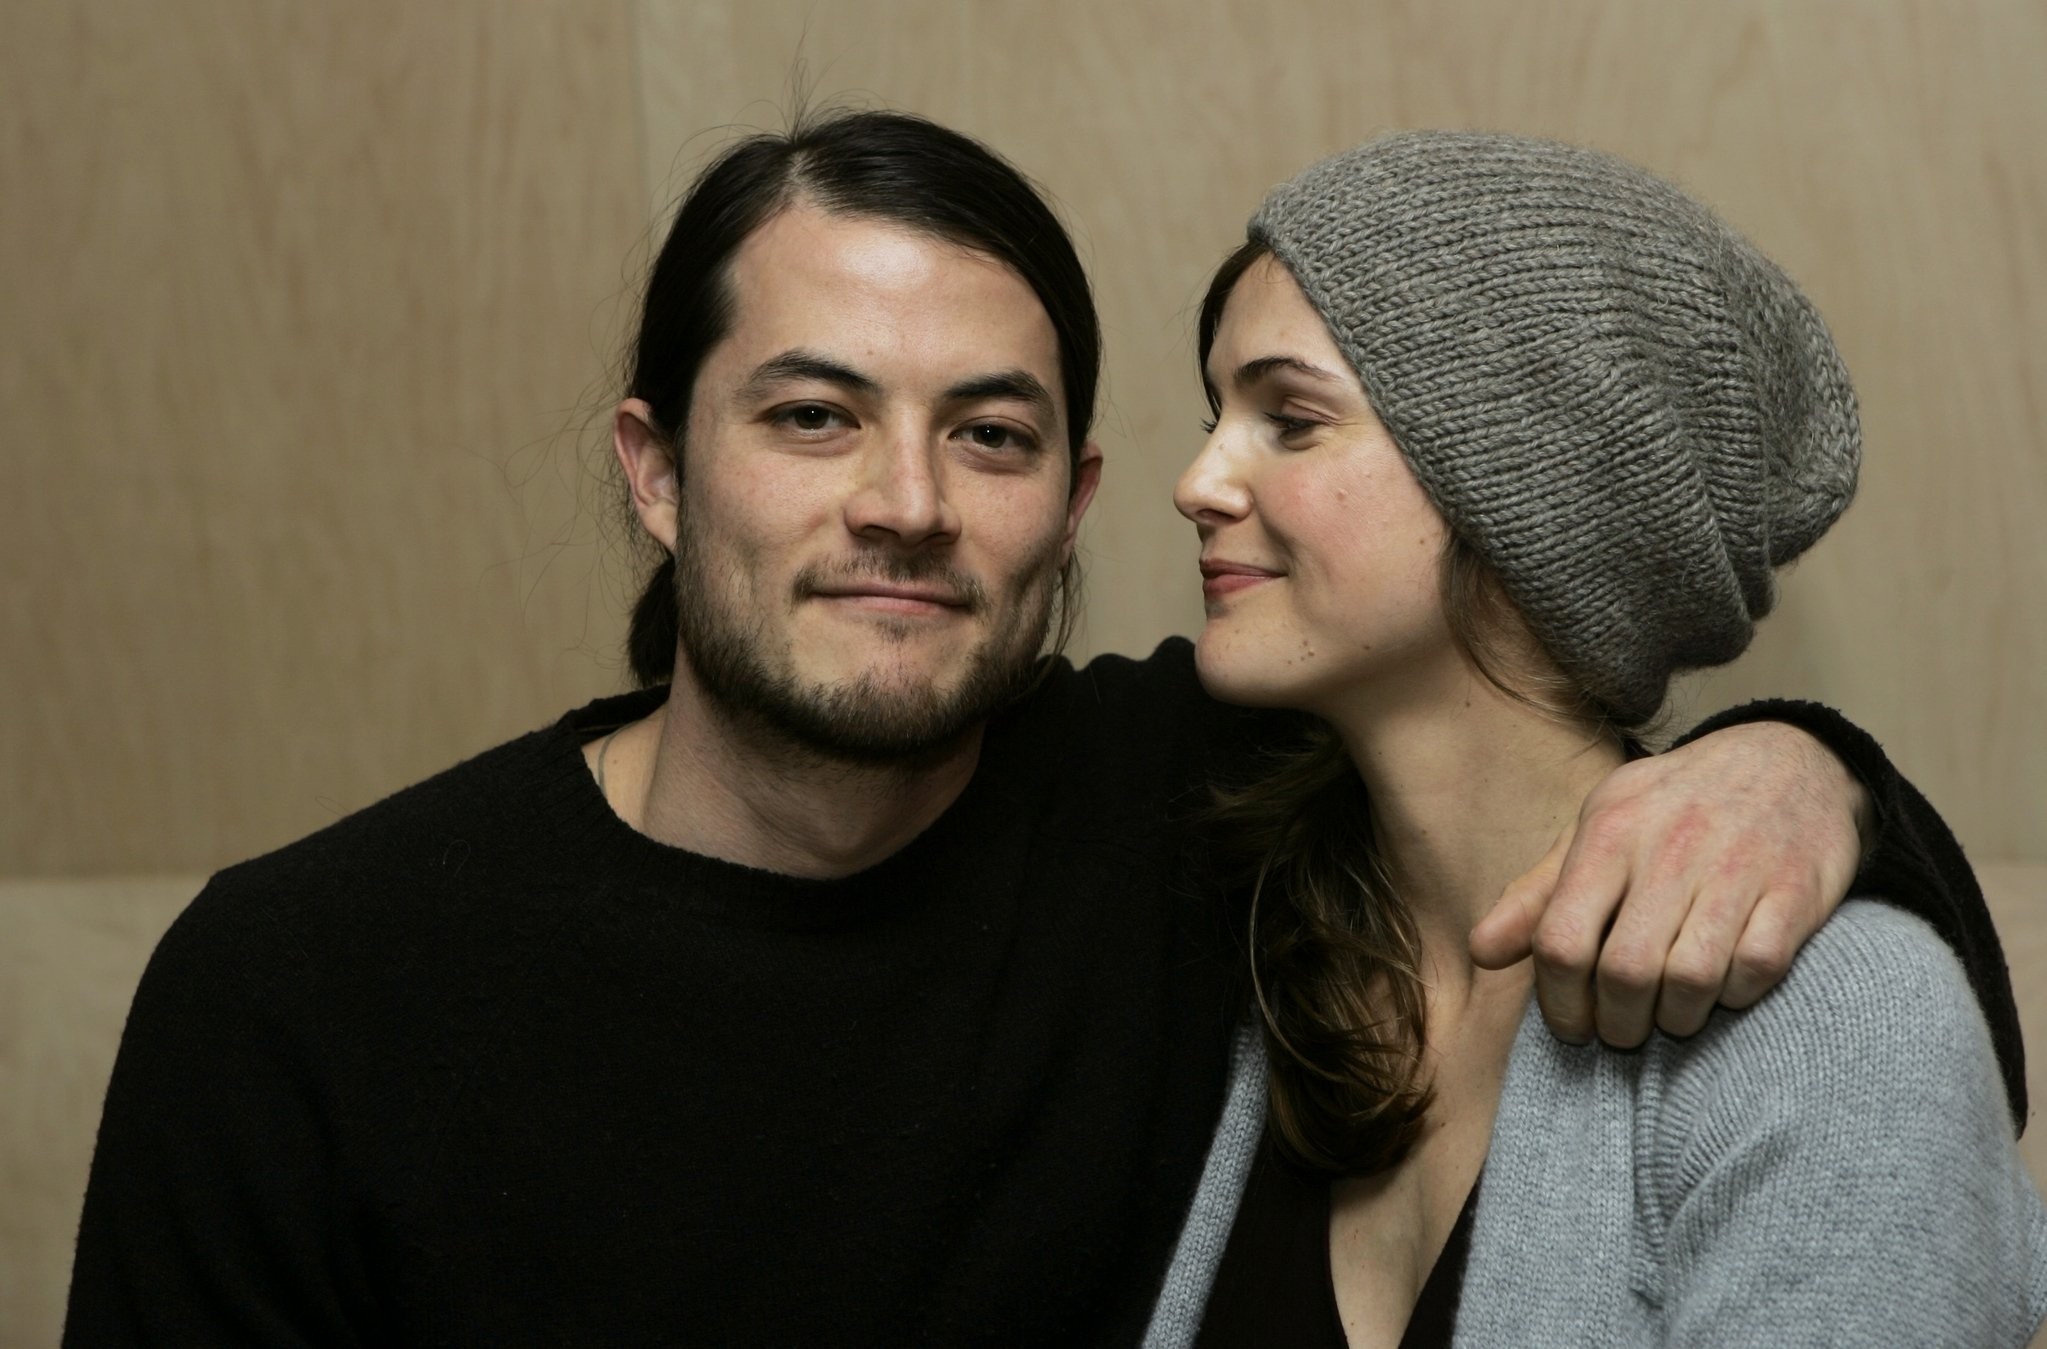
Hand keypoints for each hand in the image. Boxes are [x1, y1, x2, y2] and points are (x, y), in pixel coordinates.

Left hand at [1468, 720, 1872, 1046]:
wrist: (1788, 759)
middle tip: (1621, 1032)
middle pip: (1625, 972)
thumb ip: (1538, 893)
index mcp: (1610, 834)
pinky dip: (1735, 996)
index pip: (1560, 941)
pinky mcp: (1796, 891)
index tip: (1572, 1027)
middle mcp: (1671, 849)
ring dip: (1674, 1019)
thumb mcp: (1598, 828)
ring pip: (1690, 979)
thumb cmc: (1673, 807)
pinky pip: (1756, 969)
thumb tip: (1481, 953)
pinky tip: (1722, 990)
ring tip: (1667, 1018)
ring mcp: (1738, 869)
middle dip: (1617, 1023)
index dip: (1558, 1003)